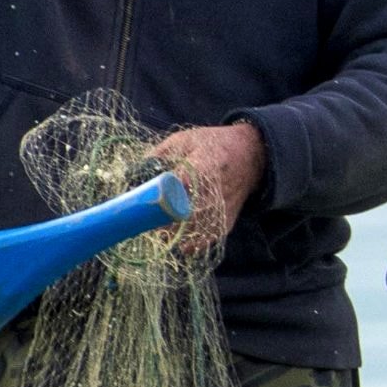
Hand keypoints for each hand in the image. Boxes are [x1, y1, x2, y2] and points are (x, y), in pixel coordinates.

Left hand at [147, 122, 265, 254]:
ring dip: (179, 234)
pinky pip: (213, 233)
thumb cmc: (213, 144)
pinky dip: (198, 243)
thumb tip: (134, 171)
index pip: (182, 184)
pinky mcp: (230, 215)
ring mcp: (225, 204)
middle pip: (189, 210)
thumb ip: (159, 154)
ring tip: (162, 236)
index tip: (147, 204)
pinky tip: (184, 247)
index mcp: (204, 163)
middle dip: (167, 221)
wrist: (252, 152)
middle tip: (149, 225)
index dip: (164, 196)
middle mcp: (216, 186)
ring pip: (199, 226)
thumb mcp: (184, 139)